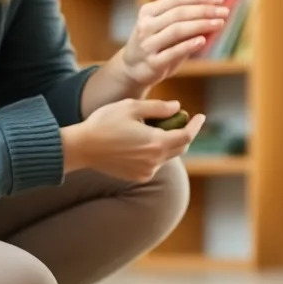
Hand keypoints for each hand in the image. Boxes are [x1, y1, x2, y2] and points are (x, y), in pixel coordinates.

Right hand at [62, 99, 205, 181]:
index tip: (200, 116)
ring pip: (167, 156)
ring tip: (155, 128)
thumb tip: (177, 108)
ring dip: (168, 143)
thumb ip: (158, 107)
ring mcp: (146, 171)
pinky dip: (156, 153)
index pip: (186, 135)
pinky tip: (142, 142)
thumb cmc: (105, 123)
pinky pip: (155, 164)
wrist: (81, 148)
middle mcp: (155, 161)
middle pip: (180, 147)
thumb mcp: (132, 107)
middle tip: (180, 119)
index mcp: (156, 142)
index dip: (195, 125)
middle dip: (184, 133)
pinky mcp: (137, 176)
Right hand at [118, 0, 229, 87]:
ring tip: (220, 22)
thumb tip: (215, 8)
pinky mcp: (153, 63)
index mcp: (149, 11)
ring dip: (201, 24)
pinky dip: (189, 45)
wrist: (132, 69)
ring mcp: (147, 44)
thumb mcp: (165, 27)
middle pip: (179, 12)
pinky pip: (173, 52)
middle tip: (224, 10)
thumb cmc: (156, 44)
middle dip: (204, 9)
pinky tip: (203, 40)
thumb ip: (185, 18)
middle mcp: (146, 25)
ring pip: (177, 30)